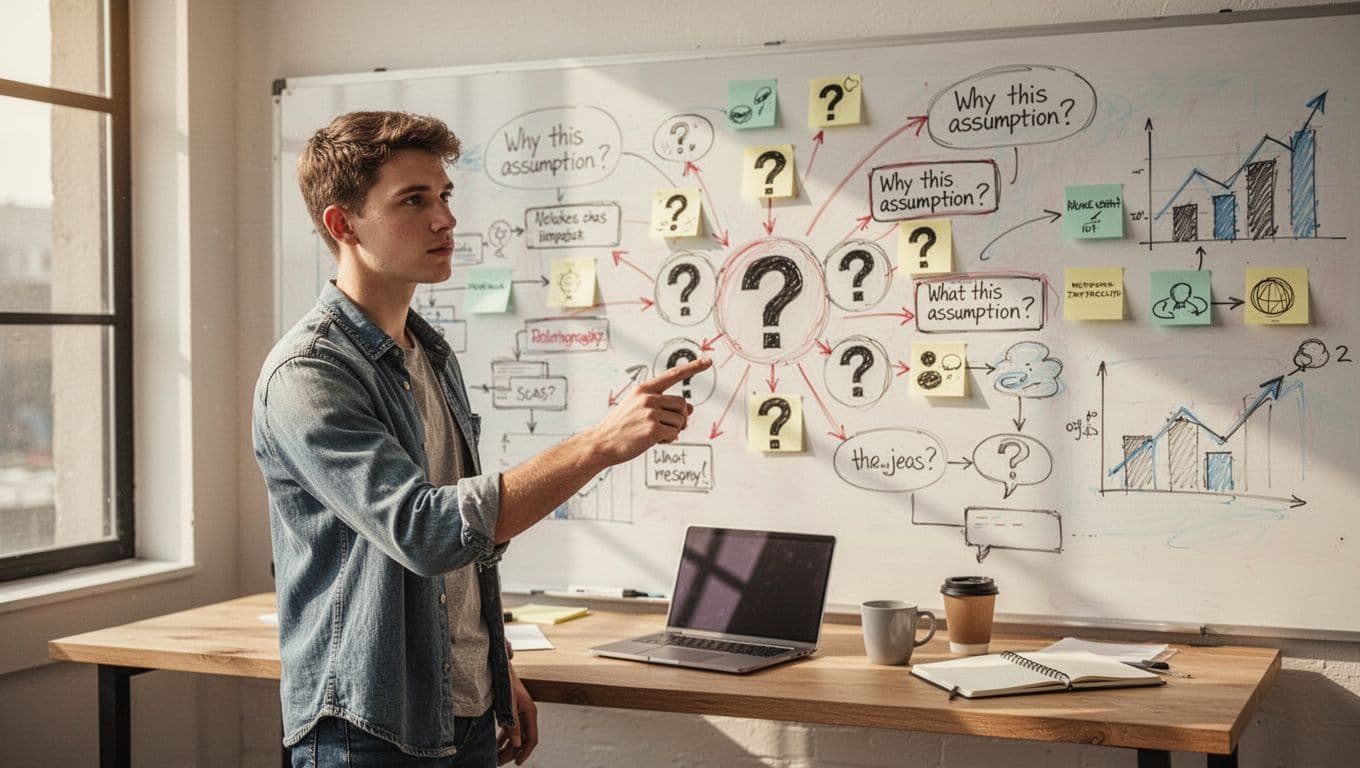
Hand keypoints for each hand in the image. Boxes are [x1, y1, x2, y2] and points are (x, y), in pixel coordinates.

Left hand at [497, 664, 537, 764]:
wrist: (500, 668)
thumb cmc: (506, 683)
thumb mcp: (508, 705)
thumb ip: (513, 725)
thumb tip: (517, 744)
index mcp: (530, 712)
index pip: (532, 738)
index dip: (525, 752)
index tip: (517, 763)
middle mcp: (527, 715)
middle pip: (523, 740)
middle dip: (512, 753)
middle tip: (500, 762)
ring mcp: (519, 714)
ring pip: (516, 737)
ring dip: (506, 748)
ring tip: (496, 758)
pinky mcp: (511, 713)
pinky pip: (509, 731)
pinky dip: (503, 740)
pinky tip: (495, 747)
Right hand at [590, 357, 711, 464]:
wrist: (602, 442)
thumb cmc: (622, 427)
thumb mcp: (638, 408)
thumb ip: (663, 405)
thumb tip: (690, 408)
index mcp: (644, 389)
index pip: (673, 375)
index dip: (693, 368)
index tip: (708, 361)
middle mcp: (648, 397)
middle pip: (682, 403)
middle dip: (681, 417)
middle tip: (670, 427)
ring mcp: (650, 413)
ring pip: (680, 420)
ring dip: (674, 430)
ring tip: (656, 434)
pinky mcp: (653, 429)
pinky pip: (675, 433)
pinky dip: (669, 439)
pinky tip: (656, 441)